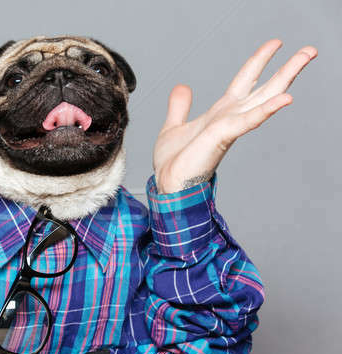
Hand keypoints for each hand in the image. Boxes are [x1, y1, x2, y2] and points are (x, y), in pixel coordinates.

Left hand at [152, 39, 316, 193]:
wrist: (168, 183)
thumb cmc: (175, 162)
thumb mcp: (174, 125)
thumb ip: (180, 106)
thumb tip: (183, 87)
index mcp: (220, 113)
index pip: (244, 80)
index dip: (259, 61)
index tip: (275, 43)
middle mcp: (229, 117)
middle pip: (264, 87)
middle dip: (287, 68)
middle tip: (310, 49)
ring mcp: (228, 126)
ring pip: (263, 97)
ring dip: (285, 77)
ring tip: (305, 58)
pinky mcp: (222, 136)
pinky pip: (248, 120)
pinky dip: (266, 109)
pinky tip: (285, 98)